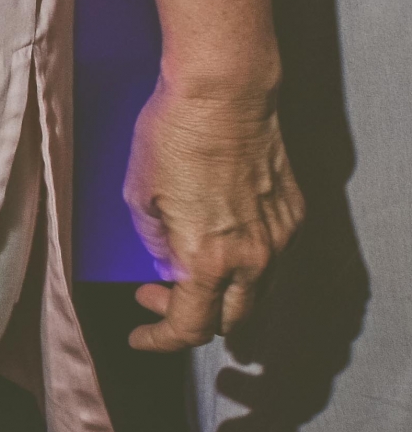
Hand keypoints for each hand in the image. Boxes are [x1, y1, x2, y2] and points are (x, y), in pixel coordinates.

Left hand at [125, 79, 302, 350]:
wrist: (225, 92)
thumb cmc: (173, 134)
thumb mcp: (138, 193)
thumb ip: (155, 241)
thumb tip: (165, 262)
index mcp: (209, 258)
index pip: (191, 326)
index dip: (162, 338)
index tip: (141, 336)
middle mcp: (253, 257)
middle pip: (230, 319)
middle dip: (190, 317)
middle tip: (156, 295)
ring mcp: (279, 236)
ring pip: (255, 291)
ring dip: (221, 293)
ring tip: (186, 271)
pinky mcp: (293, 213)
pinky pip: (271, 255)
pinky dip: (244, 263)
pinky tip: (218, 241)